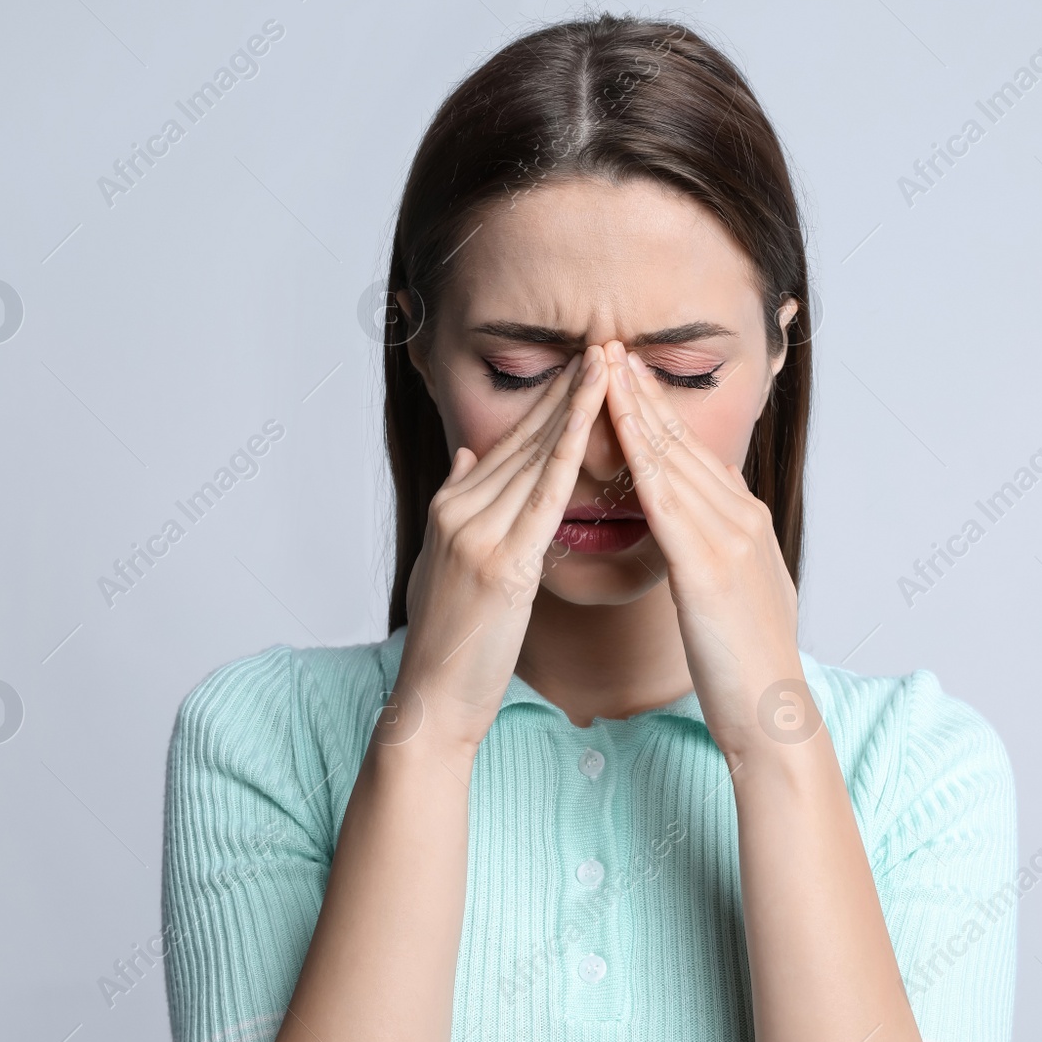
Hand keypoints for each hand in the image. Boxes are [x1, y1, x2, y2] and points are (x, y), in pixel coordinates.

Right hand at [391, 347, 609, 750]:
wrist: (433, 700)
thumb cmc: (451, 641)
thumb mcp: (443, 561)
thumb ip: (459, 505)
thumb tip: (468, 456)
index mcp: (451, 506)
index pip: (510, 441)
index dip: (550, 400)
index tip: (584, 364)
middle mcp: (459, 509)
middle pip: (525, 438)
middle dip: (568, 388)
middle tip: (605, 341)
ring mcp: (476, 534)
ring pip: (537, 457)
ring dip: (576, 406)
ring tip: (608, 363)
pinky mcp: (500, 564)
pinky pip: (544, 497)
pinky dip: (571, 454)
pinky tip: (594, 424)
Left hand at [601, 339, 808, 757]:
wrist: (773, 718)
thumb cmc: (746, 669)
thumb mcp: (737, 596)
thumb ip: (717, 556)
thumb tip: (698, 537)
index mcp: (747, 525)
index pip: (696, 455)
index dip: (660, 412)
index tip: (628, 375)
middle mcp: (742, 520)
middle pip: (685, 442)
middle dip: (643, 392)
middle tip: (608, 347)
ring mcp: (729, 540)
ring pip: (674, 459)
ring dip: (636, 408)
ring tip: (603, 366)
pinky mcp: (708, 568)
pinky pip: (665, 500)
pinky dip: (640, 455)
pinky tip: (616, 427)